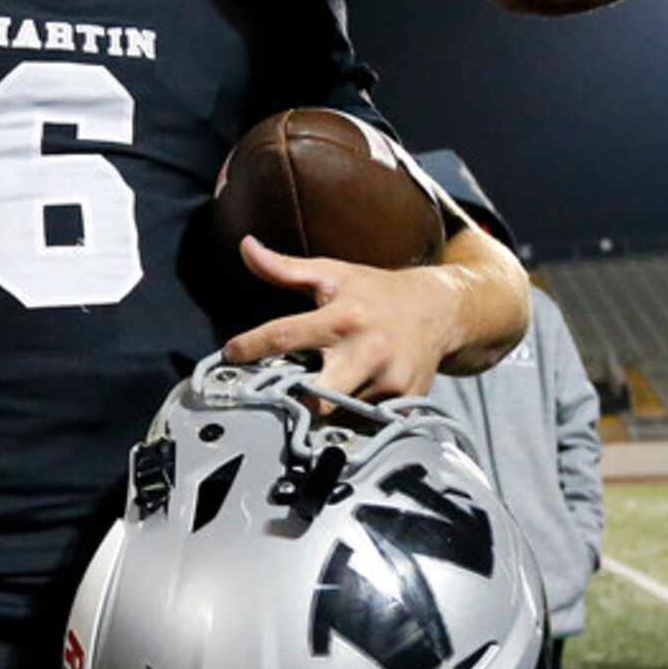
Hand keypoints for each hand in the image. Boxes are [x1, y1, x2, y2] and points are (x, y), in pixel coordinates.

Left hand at [220, 236, 463, 399]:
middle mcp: (367, 351)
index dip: (251, 346)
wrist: (438, 309)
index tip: (229, 354)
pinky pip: (366, 422)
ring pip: (341, 414)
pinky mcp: (406, 402)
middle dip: (295, 401)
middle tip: (277, 397)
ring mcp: (389, 381)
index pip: (286, 335)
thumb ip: (283, 268)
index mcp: (344, 318)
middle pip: (319, 396)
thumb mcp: (332, 273)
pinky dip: (350, 416)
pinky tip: (346, 402)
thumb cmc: (374, 291)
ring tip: (314, 396)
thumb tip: (245, 247)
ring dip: (323, 409)